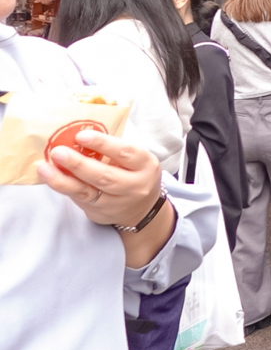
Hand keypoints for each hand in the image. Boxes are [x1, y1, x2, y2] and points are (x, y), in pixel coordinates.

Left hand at [37, 129, 163, 228]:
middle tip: (58, 152)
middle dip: (78, 164)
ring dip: (63, 180)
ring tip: (45, 168)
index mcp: (145, 165)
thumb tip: (77, 136)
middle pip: (105, 176)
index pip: (125, 153)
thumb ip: (111, 149)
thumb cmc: (133, 172)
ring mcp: (117, 203)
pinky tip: (51, 179)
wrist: (141, 206)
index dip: (103, 144)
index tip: (81, 135)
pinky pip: (79, 200)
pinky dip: (64, 188)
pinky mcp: (100, 213)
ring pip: (88, 192)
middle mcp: (134, 186)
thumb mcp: (133, 158)